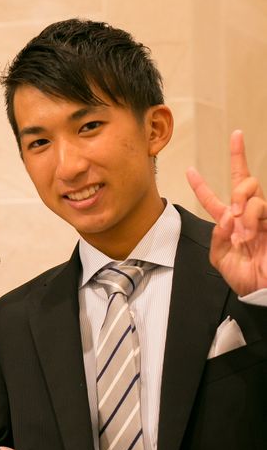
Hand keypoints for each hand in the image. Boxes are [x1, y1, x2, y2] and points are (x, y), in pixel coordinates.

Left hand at [186, 130, 265, 294]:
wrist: (261, 290)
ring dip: (239, 203)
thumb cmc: (243, 277)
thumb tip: (225, 216)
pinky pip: (258, 206)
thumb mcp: (219, 257)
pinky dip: (248, 217)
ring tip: (239, 228)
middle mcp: (245, 215)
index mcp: (228, 224)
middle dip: (238, 159)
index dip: (200, 185)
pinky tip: (248, 234)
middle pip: (243, 179)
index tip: (189, 171)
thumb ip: (216, 235)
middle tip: (230, 177)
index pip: (211, 200)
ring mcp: (261, 216)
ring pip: (250, 188)